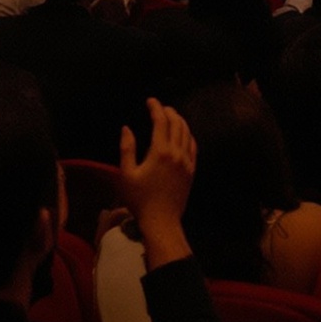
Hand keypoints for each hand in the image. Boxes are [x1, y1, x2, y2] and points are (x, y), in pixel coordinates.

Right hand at [117, 98, 198, 229]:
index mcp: (160, 151)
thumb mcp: (127, 174)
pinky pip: (193, 146)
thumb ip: (127, 148)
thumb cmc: (140, 199)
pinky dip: (188, 135)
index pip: (161, 121)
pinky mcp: (191, 170)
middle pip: (176, 123)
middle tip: (159, 107)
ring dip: (179, 121)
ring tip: (171, 116)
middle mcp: (177, 153)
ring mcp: (187, 162)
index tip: (150, 101)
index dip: (156, 107)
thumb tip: (126, 128)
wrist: (161, 221)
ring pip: (187, 133)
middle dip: (168, 111)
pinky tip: (183, 134)